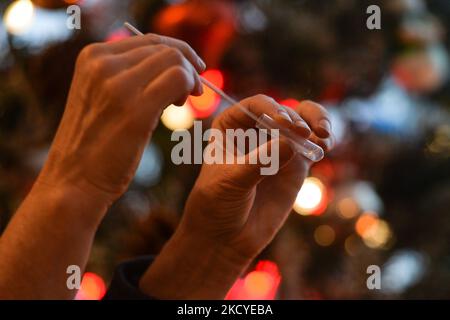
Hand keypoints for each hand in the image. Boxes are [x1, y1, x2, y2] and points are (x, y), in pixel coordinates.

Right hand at [0, 33, 206, 298]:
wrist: (74, 181)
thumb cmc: (94, 143)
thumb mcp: (102, 97)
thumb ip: (128, 75)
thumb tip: (171, 64)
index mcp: (92, 56)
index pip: (149, 40)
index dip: (176, 52)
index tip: (189, 71)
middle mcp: (102, 63)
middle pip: (165, 48)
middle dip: (187, 66)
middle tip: (193, 90)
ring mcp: (117, 84)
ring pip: (175, 61)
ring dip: (190, 78)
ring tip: (183, 101)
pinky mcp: (135, 109)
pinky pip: (178, 79)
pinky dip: (190, 87)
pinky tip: (182, 104)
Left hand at [140, 95, 333, 298]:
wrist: (226, 236)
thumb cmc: (216, 204)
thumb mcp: (231, 181)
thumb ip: (259, 162)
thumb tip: (290, 144)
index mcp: (231, 126)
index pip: (255, 106)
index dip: (271, 109)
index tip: (283, 123)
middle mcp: (256, 131)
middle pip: (283, 110)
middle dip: (297, 117)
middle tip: (304, 133)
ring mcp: (278, 147)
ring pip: (303, 122)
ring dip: (317, 121)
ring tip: (323, 135)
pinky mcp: (295, 165)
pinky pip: (313, 145)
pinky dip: (322, 142)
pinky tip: (325, 147)